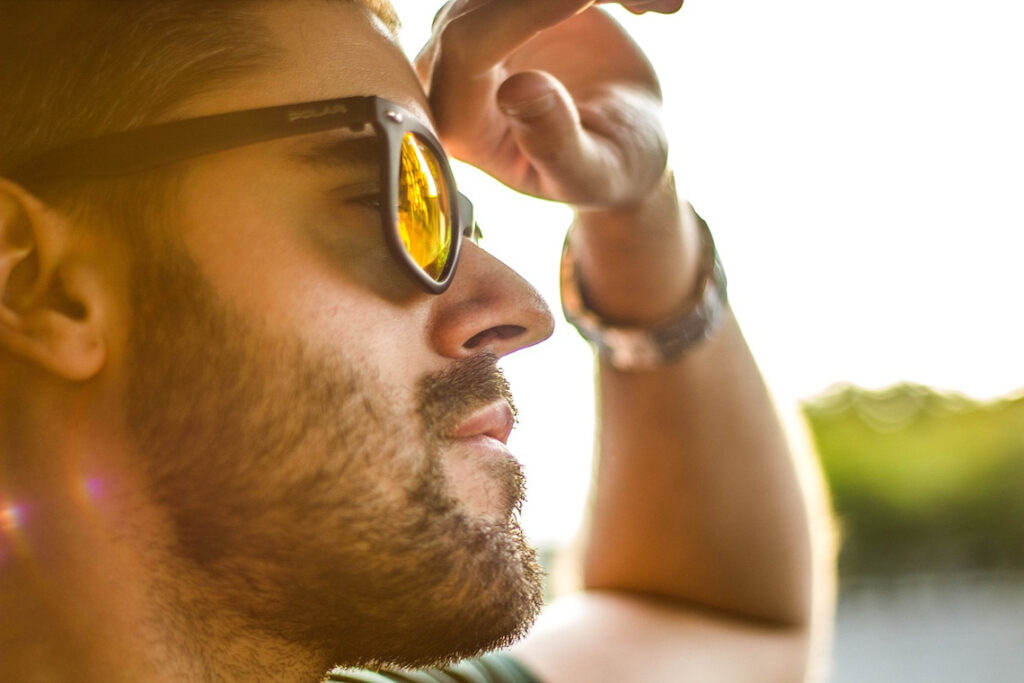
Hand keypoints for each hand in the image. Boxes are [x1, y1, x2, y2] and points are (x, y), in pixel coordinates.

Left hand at [416, 0, 683, 206]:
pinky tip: (653, 7)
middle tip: (657, 5)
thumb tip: (516, 89)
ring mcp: (476, 32)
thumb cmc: (603, 174)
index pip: (469, 47)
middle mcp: (451, 73)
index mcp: (460, 125)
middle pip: (491, 1)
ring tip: (664, 9)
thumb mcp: (590, 173)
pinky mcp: (507, 5)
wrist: (621, 149)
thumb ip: (553, 142)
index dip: (527, 12)